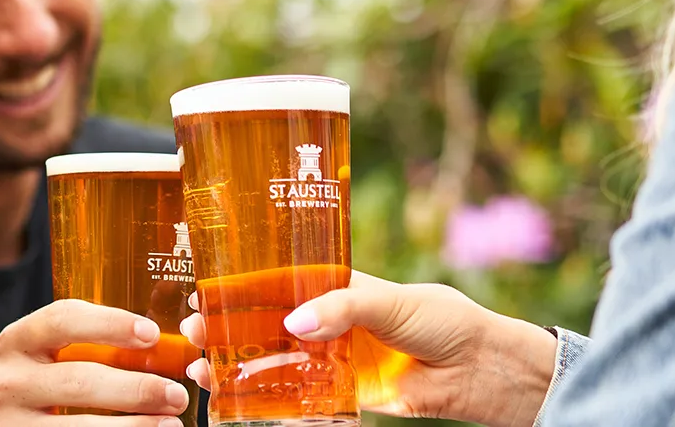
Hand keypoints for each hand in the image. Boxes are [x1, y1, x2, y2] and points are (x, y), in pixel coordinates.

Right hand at [0, 300, 189, 426]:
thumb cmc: (19, 384)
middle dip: (136, 389)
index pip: (63, 320)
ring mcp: (10, 425)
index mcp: (16, 342)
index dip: (109, 324)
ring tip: (169, 426)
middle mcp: (8, 382)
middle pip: (79, 382)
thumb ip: (79, 347)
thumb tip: (159, 350)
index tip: (151, 334)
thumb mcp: (32, 355)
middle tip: (176, 395)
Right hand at [179, 271, 557, 426]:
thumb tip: (292, 323)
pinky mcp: (343, 392)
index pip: (281, 281)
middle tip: (192, 329)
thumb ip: (344, 308)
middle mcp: (331, 320)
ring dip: (236, 360)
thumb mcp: (394, 301)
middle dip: (226, 325)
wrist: (483, 371)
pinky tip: (235, 394)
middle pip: (266, 321)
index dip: (242, 286)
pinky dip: (267, 394)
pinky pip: (298, 393)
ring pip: (274, 357)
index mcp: (339, 286)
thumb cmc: (446, 321)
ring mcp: (334, 357)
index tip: (205, 288)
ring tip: (201, 364)